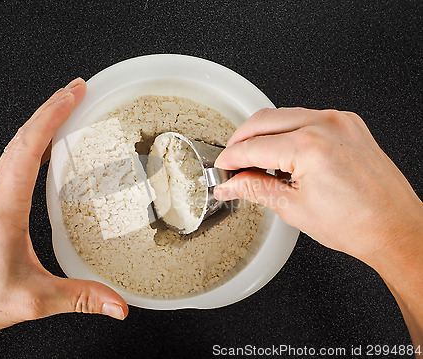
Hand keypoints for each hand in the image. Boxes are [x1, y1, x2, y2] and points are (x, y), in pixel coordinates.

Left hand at [0, 78, 127, 357]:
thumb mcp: (35, 299)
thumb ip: (81, 298)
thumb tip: (118, 304)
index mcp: (5, 208)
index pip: (28, 148)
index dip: (51, 116)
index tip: (73, 94)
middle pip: (21, 138)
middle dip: (50, 109)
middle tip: (76, 90)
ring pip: (15, 147)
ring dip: (39, 123)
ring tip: (64, 108)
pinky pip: (13, 163)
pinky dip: (33, 145)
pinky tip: (46, 148)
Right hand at [213, 107, 422, 349]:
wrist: (395, 228)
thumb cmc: (356, 224)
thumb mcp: (293, 208)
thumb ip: (255, 188)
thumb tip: (231, 184)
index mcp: (309, 147)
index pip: (253, 146)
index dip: (231, 158)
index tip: (222, 168)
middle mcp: (326, 125)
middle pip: (263, 120)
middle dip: (241, 139)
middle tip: (232, 161)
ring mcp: (340, 121)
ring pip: (284, 114)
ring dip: (263, 133)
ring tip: (256, 160)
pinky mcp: (349, 124)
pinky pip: (307, 116)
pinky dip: (288, 130)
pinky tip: (283, 151)